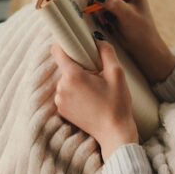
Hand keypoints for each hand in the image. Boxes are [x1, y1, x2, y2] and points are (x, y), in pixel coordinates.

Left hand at [50, 38, 138, 159]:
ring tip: (94, 90)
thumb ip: (106, 52)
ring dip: (76, 81)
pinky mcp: (61, 110)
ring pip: (65, 81)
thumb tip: (97, 41)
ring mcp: (59, 100)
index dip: (64, 44)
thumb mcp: (117, 73)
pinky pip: (65, 94)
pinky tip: (89, 100)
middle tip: (96, 74)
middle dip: (78, 67)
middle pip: (65, 66)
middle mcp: (61, 87)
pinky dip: (74, 93)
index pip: (57, 51)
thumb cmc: (117, 103)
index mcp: (72, 76)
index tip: (74, 44)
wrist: (114, 132)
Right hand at [90, 0, 174, 83]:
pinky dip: (97, 13)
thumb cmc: (141, 31)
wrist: (141, 46)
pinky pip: (95, 3)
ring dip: (97, 8)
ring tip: (106, 21)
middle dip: (98, 0)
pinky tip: (105, 22)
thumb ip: (115, 5)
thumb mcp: (128, 18)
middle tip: (101, 16)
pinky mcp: (109, 3)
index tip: (99, 2)